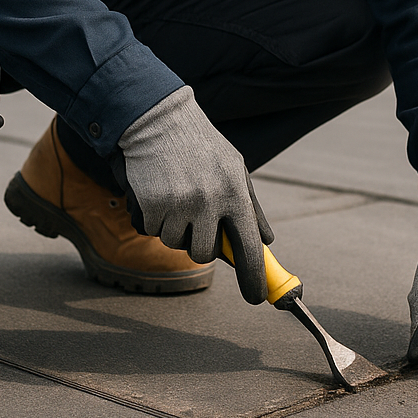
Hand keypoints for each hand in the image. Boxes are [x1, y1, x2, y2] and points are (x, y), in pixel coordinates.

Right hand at [113, 86, 274, 302]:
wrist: (158, 118)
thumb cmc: (200, 145)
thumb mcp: (235, 168)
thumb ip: (251, 207)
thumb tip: (266, 242)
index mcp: (235, 192)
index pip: (249, 248)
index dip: (253, 279)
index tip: (256, 298)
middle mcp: (209, 201)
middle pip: (204, 254)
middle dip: (197, 244)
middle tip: (194, 221)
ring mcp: (179, 204)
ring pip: (174, 243)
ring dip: (172, 227)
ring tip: (175, 194)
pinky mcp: (152, 204)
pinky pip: (151, 230)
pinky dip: (151, 217)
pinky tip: (157, 190)